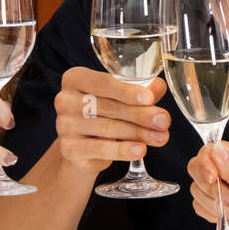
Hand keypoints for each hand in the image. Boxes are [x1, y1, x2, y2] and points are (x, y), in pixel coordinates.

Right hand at [53, 67, 171, 174]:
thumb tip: (159, 86)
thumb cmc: (104, 112)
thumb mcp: (122, 97)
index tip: (149, 98)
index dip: (127, 91)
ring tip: (160, 137)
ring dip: (138, 133)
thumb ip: (142, 90)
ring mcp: (64, 126)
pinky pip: (99, 149)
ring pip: (107, 128)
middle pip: (108, 107)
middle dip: (140, 114)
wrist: (83, 145)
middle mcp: (65, 100)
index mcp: (76, 79)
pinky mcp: (69, 149)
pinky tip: (140, 150)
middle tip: (163, 121)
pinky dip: (122, 150)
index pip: (103, 82)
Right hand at [186, 142, 228, 229]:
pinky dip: (210, 214)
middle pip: (198, 166)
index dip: (207, 163)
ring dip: (214, 204)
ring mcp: (222, 188)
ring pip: (197, 188)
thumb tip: (216, 149)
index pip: (212, 149)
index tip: (212, 179)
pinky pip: (198, 204)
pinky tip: (228, 219)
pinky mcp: (215, 205)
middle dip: (210, 188)